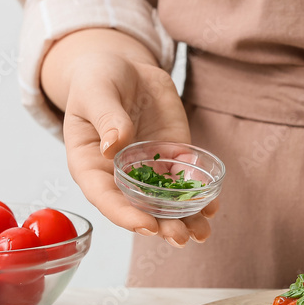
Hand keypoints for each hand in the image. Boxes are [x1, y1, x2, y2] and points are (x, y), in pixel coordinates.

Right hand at [59, 50, 216, 246]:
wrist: (123, 67)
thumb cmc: (97, 79)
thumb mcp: (95, 92)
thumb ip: (106, 118)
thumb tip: (114, 145)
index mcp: (90, 164)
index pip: (105, 197)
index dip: (125, 214)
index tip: (146, 226)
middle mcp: (118, 173)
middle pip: (138, 206)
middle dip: (161, 224)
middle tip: (181, 237)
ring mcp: (147, 166)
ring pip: (164, 200)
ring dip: (184, 218)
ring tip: (202, 234)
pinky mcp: (171, 153)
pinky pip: (185, 178)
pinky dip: (199, 194)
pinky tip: (213, 205)